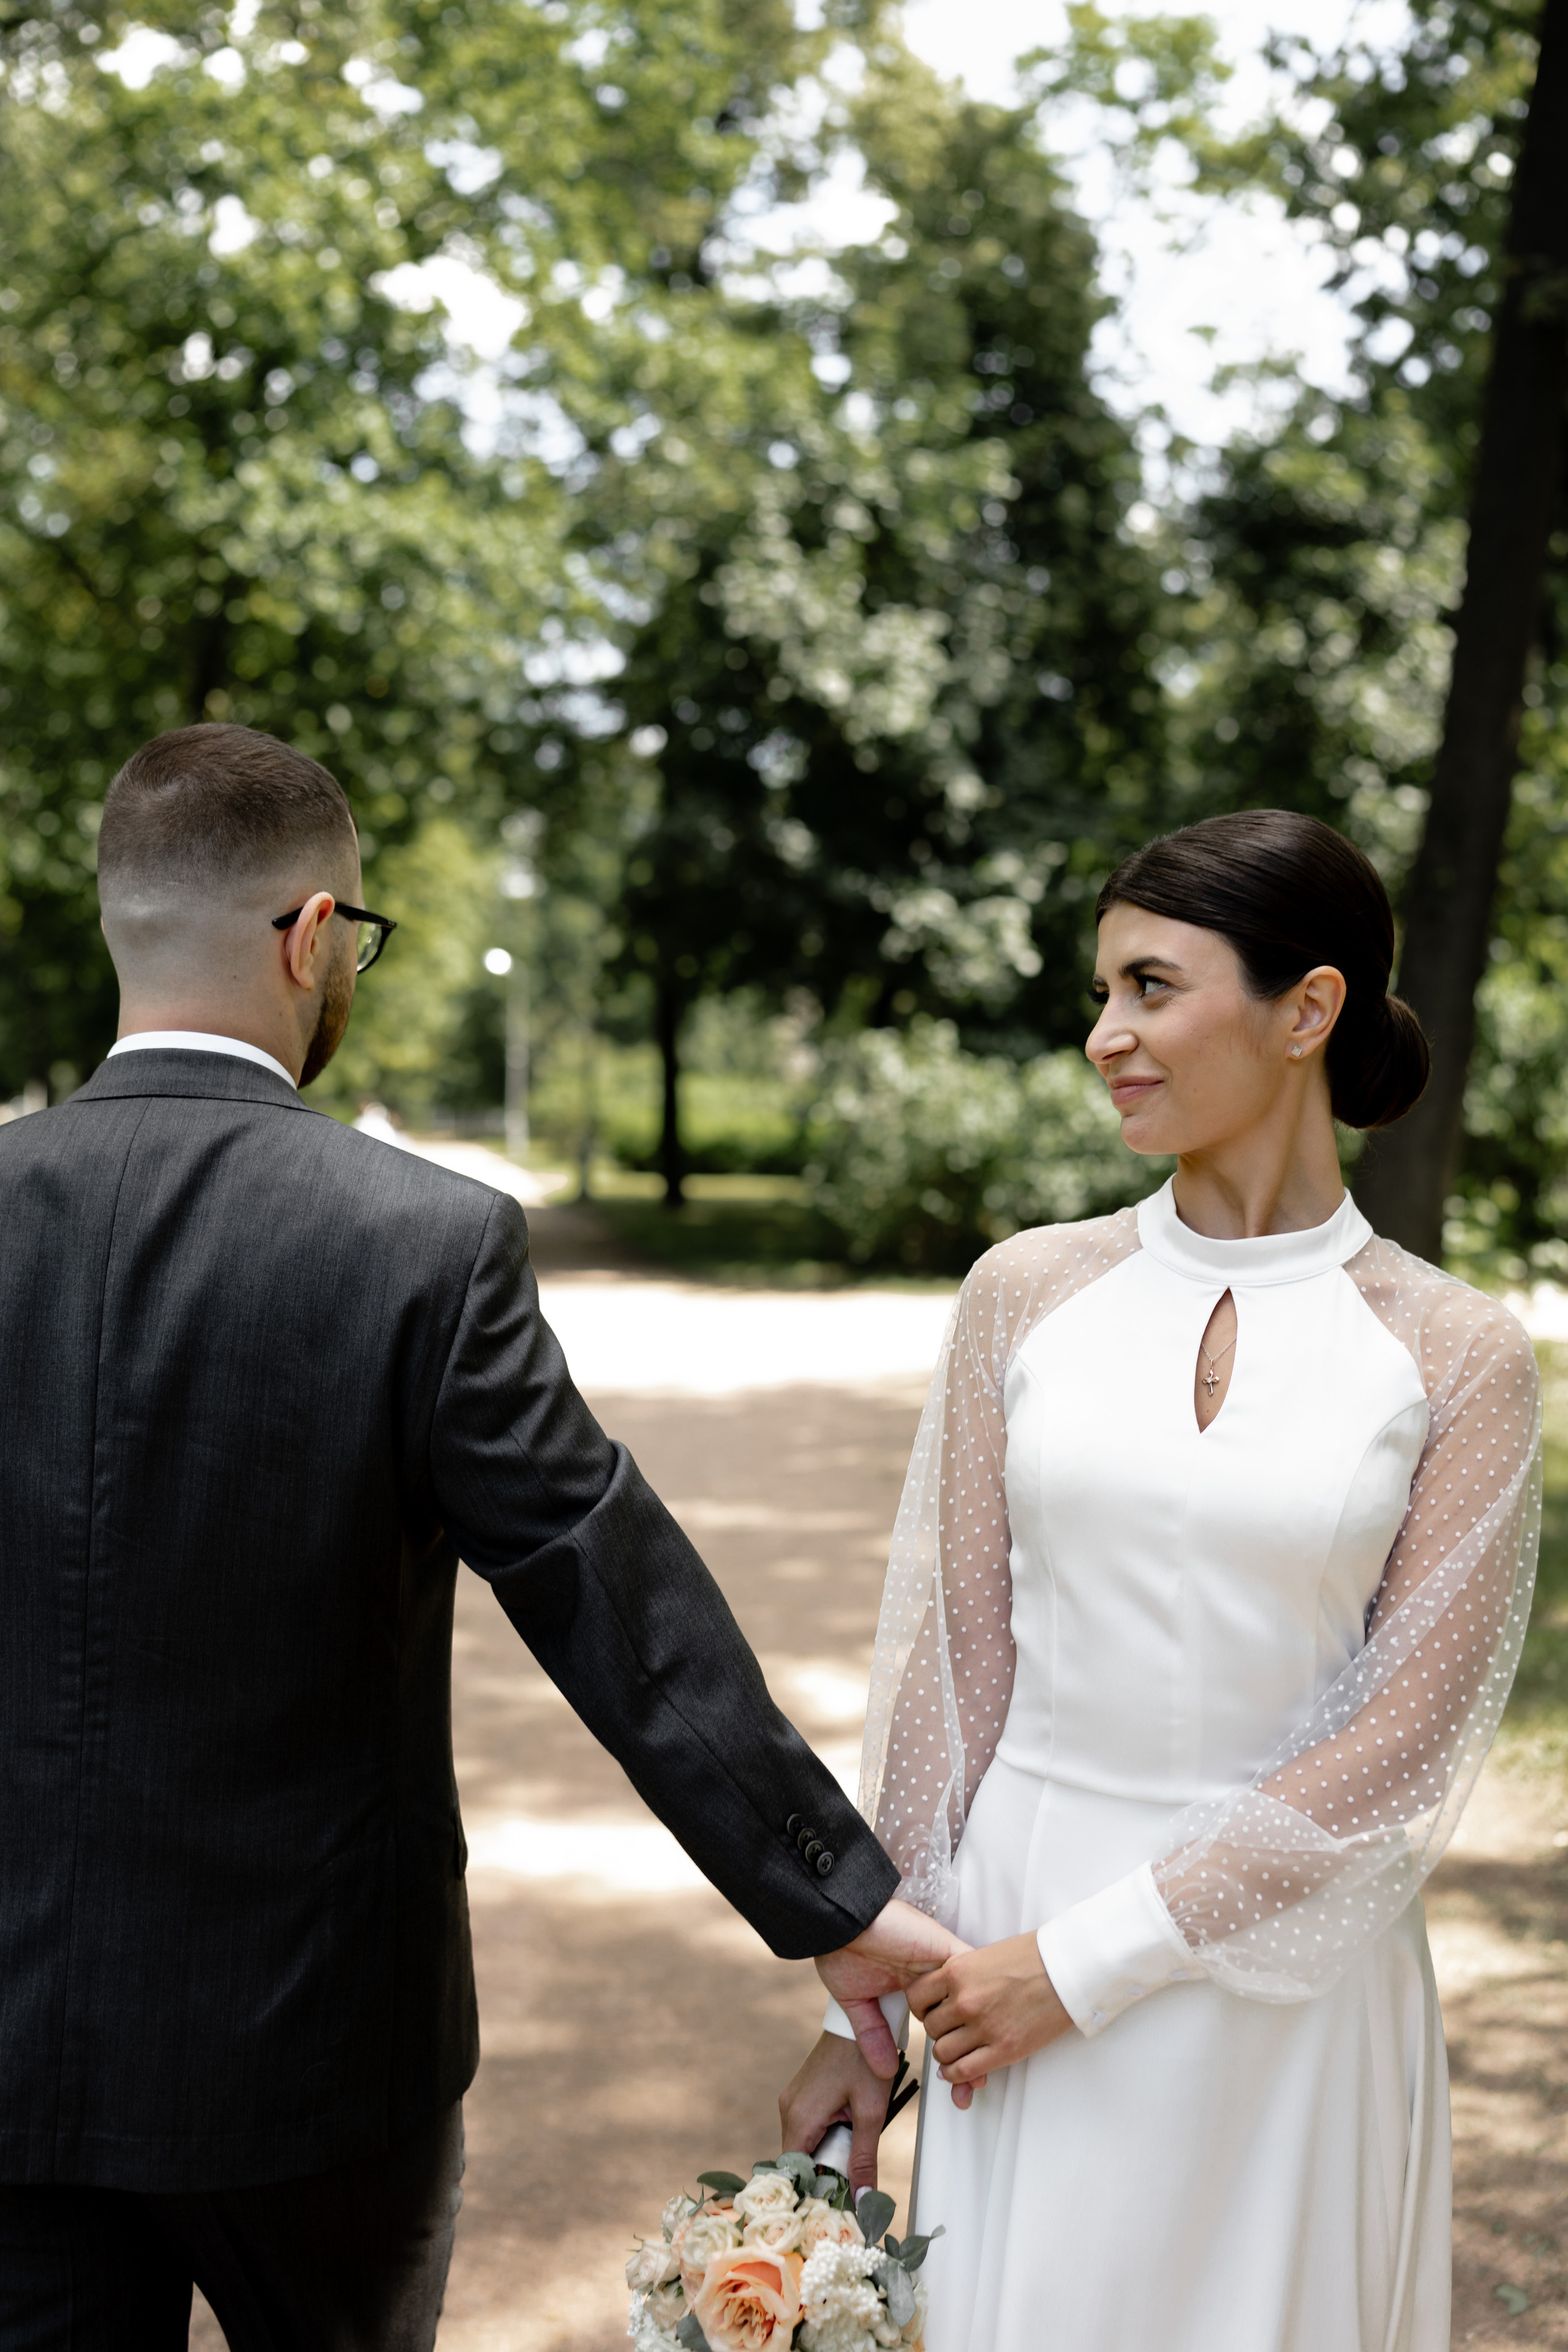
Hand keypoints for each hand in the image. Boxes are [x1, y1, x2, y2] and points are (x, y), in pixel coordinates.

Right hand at [779, 2032, 891, 2197]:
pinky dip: (822, 2141)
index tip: (830, 2208)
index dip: (809, 2193)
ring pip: (802, 2146)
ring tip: (851, 2160)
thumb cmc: (866, 2062)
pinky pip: (805, 2129)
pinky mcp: (799, 2094)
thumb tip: (863, 2202)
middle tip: (849, 2187)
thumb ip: (864, 2159)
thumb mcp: (871, 2112)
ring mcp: (791, 2100)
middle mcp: (788, 2109)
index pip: (791, 2172)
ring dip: (823, 2158)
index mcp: (800, 2116)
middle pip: (797, 2162)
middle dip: (820, 2177)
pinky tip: (844, 2138)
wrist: (860, 2023)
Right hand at [817, 1898, 969, 2076]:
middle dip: (972, 2055)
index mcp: (914, 1986)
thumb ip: (873, 2034)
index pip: (943, 2024)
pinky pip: (974, 1973)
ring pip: (973, 2001)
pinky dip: (980, 2000)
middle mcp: (932, 1976)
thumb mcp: (857, 2002)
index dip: (954, 2055)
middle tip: (971, 2088)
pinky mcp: (945, 1950)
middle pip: (964, 2018)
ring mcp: (940, 1963)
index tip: (961, 2087)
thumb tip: (885, 2070)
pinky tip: (986, 2030)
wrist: (839, 1922)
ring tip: (976, 2073)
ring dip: (977, 2036)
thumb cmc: (841, 1950)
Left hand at [907, 1931, 1071, 2107]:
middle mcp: (964, 2000)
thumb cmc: (1032, 1957)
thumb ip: (961, 1975)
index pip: (916, 1996)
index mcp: (957, 1971)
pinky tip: (959, 2071)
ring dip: (947, 2053)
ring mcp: (983, 2027)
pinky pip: (964, 2070)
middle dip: (938, 2030)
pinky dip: (956, 2075)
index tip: (930, 2010)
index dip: (922, 2006)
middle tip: (950, 2030)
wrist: (1066, 1969)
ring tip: (958, 2048)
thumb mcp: (984, 1955)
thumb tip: (946, 1994)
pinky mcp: (1003, 2049)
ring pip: (943, 2052)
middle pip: (930, 2027)